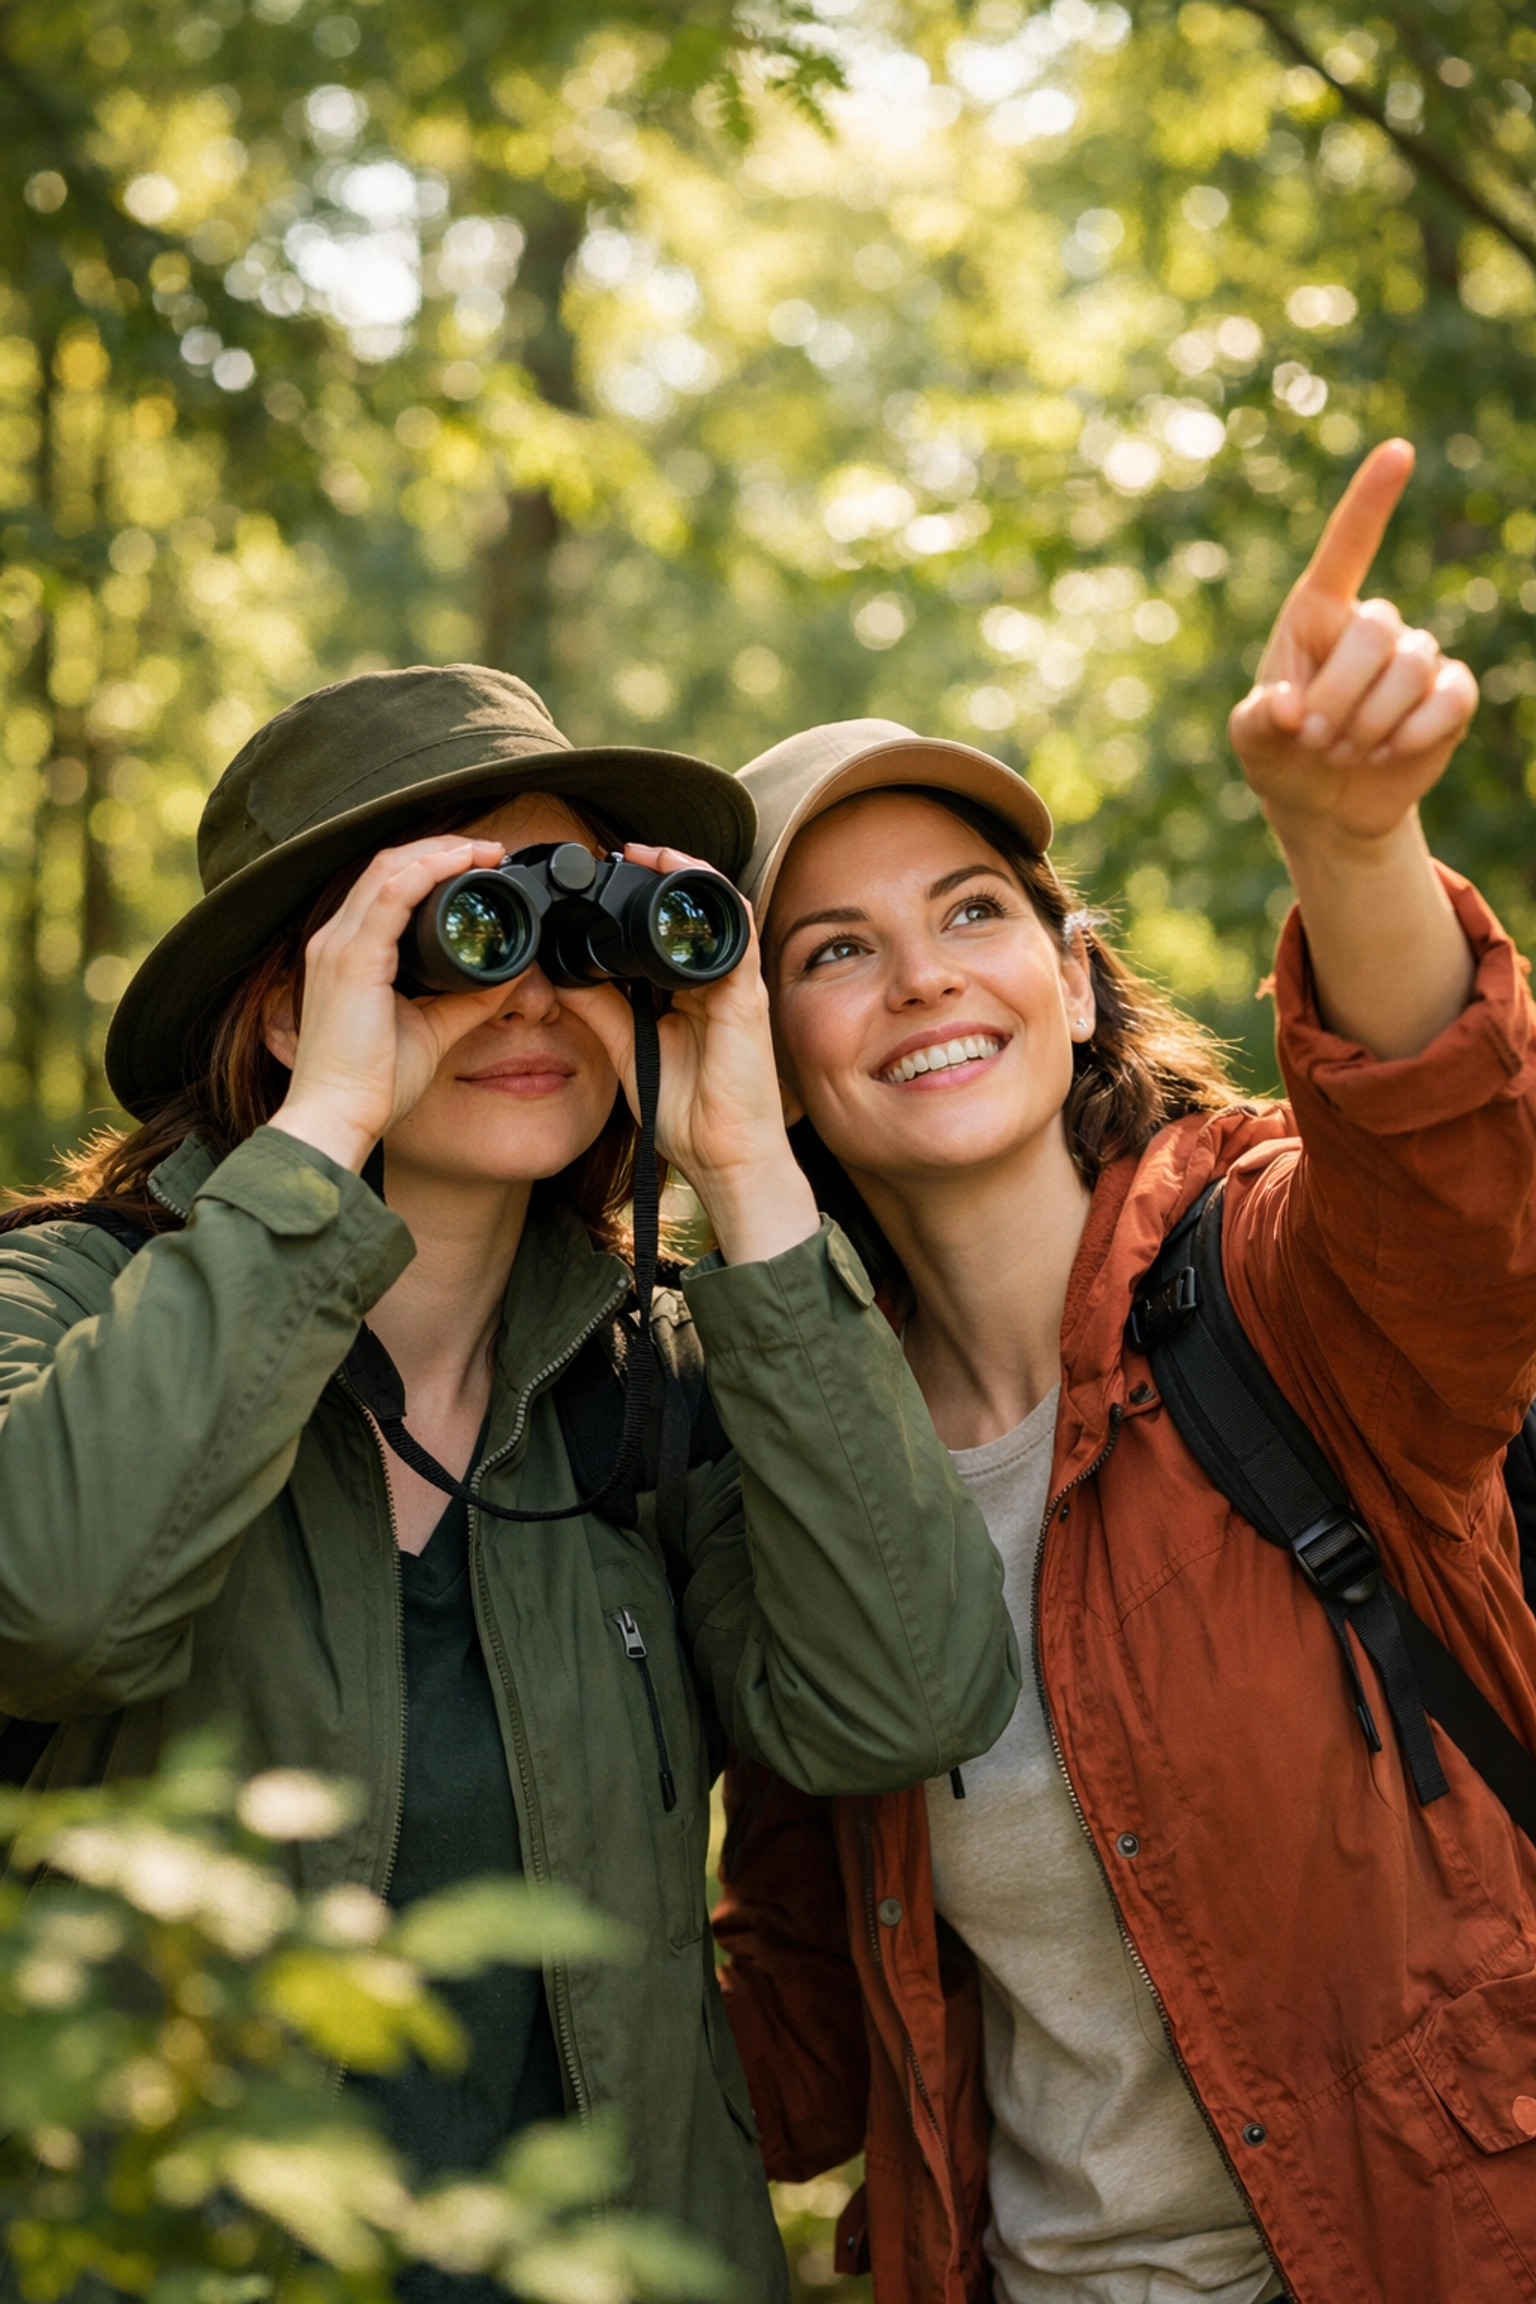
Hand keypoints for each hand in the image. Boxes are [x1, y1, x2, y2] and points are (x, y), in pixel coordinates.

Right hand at [267, 835, 517, 1171]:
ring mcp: (338, 947)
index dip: (430, 865)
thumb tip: (509, 976)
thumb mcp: (431, 1030)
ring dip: (440, 852)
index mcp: (348, 953)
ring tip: (484, 851)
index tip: (478, 865)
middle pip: (386, 866)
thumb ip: (466, 1000)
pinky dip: (428, 871)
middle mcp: (335, 941)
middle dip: (440, 848)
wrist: (338, 1115)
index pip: (384, 886)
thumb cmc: (373, 1082)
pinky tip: (461, 864)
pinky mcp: (351, 960)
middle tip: (489, 849)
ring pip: (388, 869)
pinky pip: (391, 896)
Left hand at [562, 845, 819, 1265]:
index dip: (636, 902)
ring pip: (716, 908)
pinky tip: (682, 876)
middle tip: (617, 854)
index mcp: (684, 996)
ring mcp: (733, 985)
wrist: (725, 1155)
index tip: (597, 884)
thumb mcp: (626, 1053)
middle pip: (687, 914)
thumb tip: (559, 974)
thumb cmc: (688, 1114)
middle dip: (657, 875)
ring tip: (646, 853)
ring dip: (683, 873)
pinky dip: (713, 897)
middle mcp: (711, 983)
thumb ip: (600, 1011)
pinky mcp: (746, 994)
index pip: (662, 935)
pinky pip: (738, 930)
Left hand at [1229, 440, 1478, 848]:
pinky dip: (1417, 732)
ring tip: (1345, 751)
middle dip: (1341, 696)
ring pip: (1413, 667)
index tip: (1398, 450)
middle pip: (1377, 630)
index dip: (1372, 500)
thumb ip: (1256, 722)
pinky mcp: (1448, 697)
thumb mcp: (1250, 742)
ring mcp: (1415, 659)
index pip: (1348, 547)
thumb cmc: (1280, 755)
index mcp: (1317, 615)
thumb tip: (1287, 708)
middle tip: (1317, 740)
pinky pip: (1451, 698)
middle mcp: (1371, 625)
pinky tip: (1388, 753)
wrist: (1323, 803)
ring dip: (1372, 721)